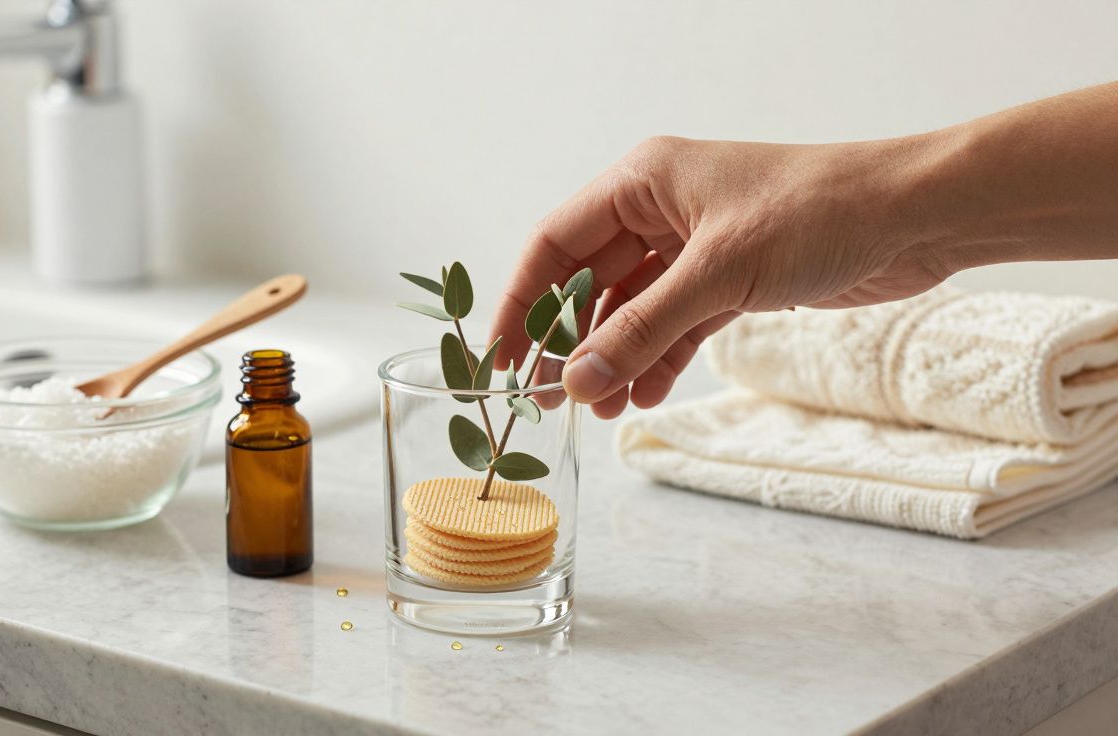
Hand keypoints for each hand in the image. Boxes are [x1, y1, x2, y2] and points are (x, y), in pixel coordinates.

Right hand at [490, 134, 952, 418]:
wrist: (914, 217)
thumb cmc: (818, 212)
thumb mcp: (718, 273)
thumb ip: (643, 329)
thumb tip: (579, 380)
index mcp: (643, 181)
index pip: (556, 242)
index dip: (522, 299)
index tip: (502, 356)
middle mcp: (661, 209)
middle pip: (590, 280)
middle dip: (572, 340)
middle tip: (550, 397)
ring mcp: (695, 246)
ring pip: (633, 309)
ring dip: (615, 358)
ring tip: (601, 410)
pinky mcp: (730, 278)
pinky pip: (675, 324)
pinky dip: (658, 359)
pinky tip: (643, 396)